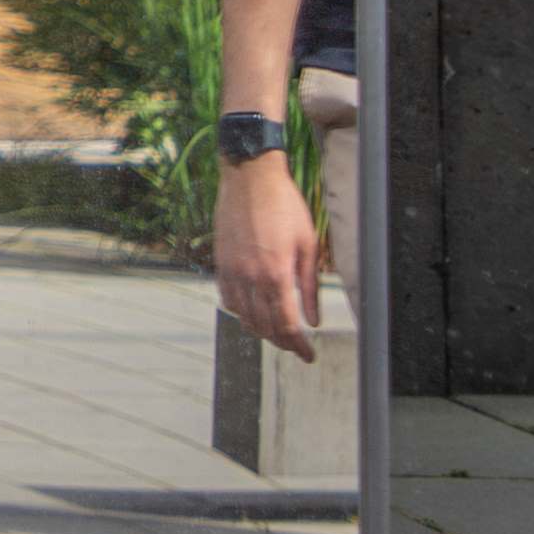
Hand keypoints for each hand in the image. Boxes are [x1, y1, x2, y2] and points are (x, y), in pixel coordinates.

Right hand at [213, 149, 319, 356]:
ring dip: (261, 331)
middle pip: (264, 327)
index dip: (299, 346)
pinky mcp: (220, 263)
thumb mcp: (309, 244)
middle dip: (282, 342)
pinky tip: (251, 312)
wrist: (250, 177)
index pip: (287, 325)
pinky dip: (240, 313)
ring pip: (244, 317)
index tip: (308, 355)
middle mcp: (251, 277)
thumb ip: (310, 286)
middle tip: (296, 347)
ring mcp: (231, 271)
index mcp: (277, 274)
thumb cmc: (284, 206)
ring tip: (276, 333)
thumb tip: (314, 319)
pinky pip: (227, 299)